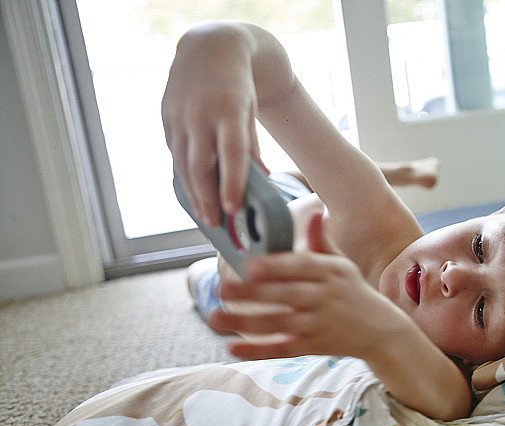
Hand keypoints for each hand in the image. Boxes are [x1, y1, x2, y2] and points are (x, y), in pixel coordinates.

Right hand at [161, 23, 264, 225]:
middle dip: (207, 198)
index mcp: (228, 111)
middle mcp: (200, 114)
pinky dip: (183, 176)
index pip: (231, 153)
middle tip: (215, 224)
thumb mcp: (250, 111)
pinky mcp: (166, 118)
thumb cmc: (238, 86)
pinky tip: (193, 194)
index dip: (231, 183)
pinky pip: (174, 154)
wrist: (208, 48)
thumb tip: (262, 180)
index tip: (233, 209)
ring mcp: (179, 116)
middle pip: (201, 165)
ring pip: (183, 164)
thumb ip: (251, 146)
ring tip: (205, 217)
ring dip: (193, 194)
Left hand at [209, 214, 412, 359]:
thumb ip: (322, 241)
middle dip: (252, 293)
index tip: (250, 265)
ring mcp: (321, 324)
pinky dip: (258, 350)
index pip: (302, 267)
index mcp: (331, 272)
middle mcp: (327, 297)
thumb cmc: (353, 292)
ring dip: (245, 322)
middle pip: (286, 295)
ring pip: (279, 323)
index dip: (276, 266)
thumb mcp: (342, 265)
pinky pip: (284, 348)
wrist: (382, 331)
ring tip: (215, 316)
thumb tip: (316, 211)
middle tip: (221, 288)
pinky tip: (232, 348)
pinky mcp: (316, 346)